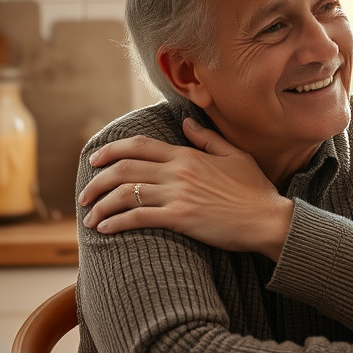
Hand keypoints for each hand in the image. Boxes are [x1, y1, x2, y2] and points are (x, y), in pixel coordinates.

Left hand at [78, 117, 293, 258]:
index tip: (94, 159)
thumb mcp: (235, 156)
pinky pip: (137, 217)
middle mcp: (178, 172)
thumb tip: (186, 122)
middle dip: (96, 181)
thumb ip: (207, 139)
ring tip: (90, 217)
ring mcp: (177, 195)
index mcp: (187, 155)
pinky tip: (105, 229)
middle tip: (84, 194)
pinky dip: (116, 222)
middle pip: (123, 169)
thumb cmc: (255, 191)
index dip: (111, 150)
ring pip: (125, 194)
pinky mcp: (180, 219)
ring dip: (100, 205)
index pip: (139, 145)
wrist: (268, 220)